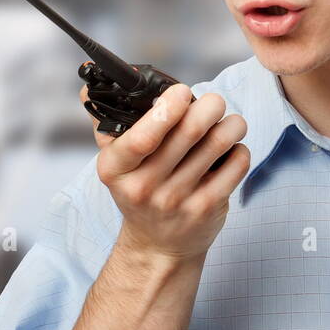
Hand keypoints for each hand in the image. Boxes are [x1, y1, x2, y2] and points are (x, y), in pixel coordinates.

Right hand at [80, 72, 249, 261]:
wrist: (157, 245)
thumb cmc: (138, 189)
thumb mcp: (116, 162)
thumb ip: (106, 121)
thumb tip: (89, 85)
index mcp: (115, 169)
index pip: (142, 136)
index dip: (168, 107)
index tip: (182, 92)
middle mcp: (145, 187)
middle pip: (189, 131)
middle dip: (210, 105)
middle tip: (213, 102)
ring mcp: (178, 200)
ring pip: (218, 142)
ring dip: (232, 123)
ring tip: (230, 121)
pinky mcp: (207, 208)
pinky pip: (236, 163)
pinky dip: (239, 148)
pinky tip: (231, 149)